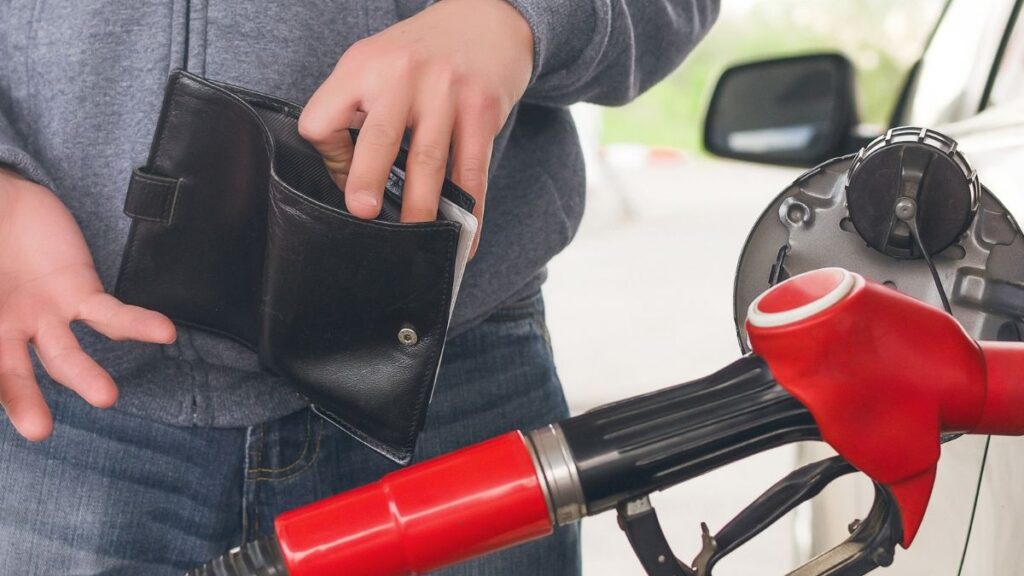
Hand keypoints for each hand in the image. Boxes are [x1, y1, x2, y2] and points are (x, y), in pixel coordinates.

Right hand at [0, 169, 175, 439]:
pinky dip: (139, 324)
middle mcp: (7, 333)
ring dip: (86, 376)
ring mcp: (46, 317)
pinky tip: (165, 333)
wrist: (5, 203)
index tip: (24, 419)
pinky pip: (112, 314)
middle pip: (12, 374)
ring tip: (106, 396)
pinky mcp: (81, 293)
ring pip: (67, 355)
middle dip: (24, 401)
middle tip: (39, 431)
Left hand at [298, 0, 533, 253]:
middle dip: (368, 179)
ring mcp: (446, 91)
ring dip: (421, 206)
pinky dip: (470, 207)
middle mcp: (403, 75)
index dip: (327, 153)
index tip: (342, 174)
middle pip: (379, 136)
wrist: (487, 19)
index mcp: (362, 66)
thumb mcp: (376, 63)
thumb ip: (355, 110)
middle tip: (363, 214)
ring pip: (428, 160)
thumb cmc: (423, 53)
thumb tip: (347, 178)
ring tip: (414, 237)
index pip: (324, 118)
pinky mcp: (483, 109)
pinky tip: (464, 235)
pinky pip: (473, 169)